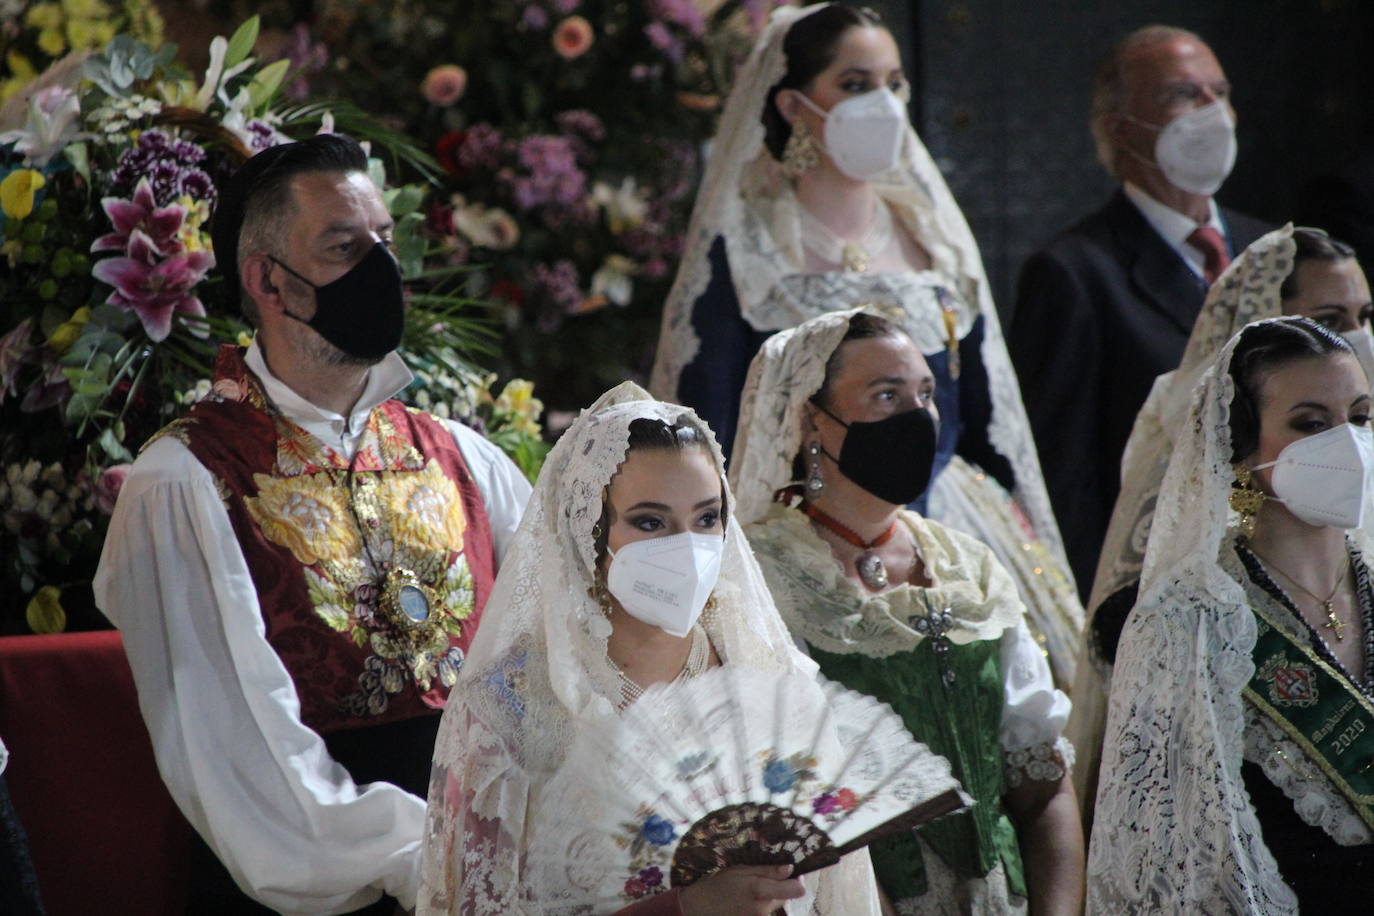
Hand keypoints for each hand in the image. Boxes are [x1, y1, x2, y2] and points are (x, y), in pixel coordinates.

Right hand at [679, 864, 805, 915]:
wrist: (700, 909)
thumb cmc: (719, 885)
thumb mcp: (741, 871)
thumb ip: (768, 871)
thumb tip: (791, 869)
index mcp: (760, 891)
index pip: (796, 890)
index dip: (797, 881)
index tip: (793, 874)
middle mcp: (764, 909)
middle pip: (787, 897)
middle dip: (781, 887)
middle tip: (763, 879)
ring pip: (776, 905)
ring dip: (770, 897)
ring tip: (750, 891)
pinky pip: (766, 913)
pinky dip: (761, 906)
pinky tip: (747, 901)